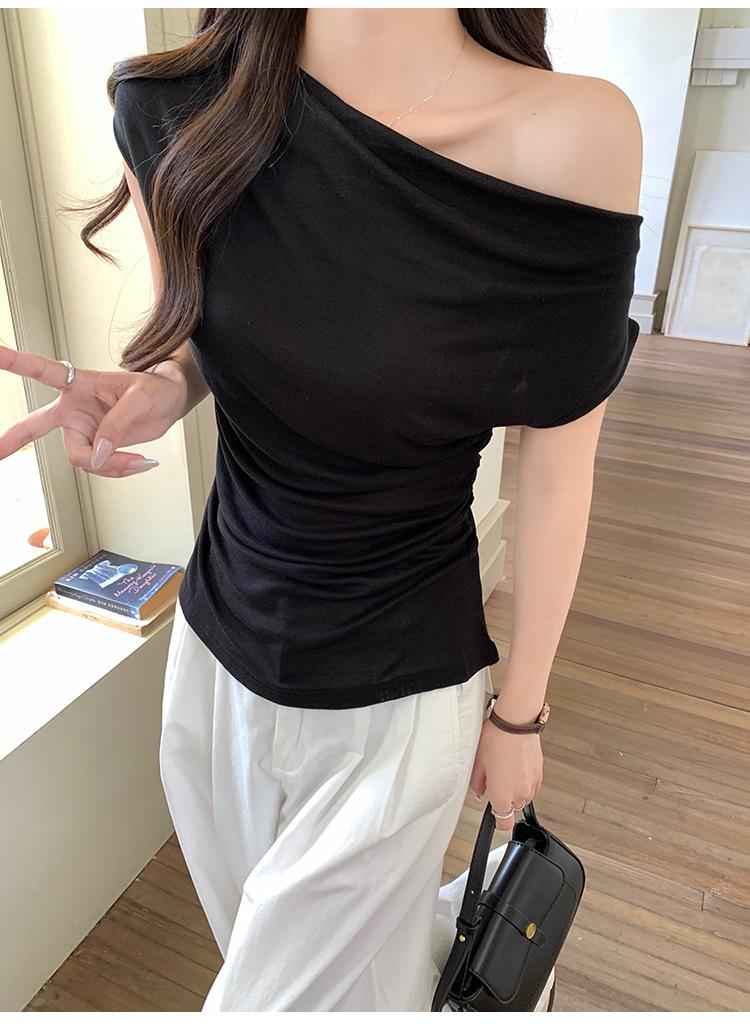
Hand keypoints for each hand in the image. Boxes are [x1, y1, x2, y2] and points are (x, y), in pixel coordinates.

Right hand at [0, 344, 187, 475]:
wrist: (171, 403)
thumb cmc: (155, 389)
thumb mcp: (140, 400)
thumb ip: (117, 425)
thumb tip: (98, 455)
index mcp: (79, 385)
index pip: (43, 371)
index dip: (15, 362)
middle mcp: (74, 410)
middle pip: (35, 427)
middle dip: (12, 439)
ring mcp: (83, 430)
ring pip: (82, 459)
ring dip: (110, 466)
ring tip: (139, 460)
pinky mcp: (97, 447)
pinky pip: (99, 467)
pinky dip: (118, 470)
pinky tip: (138, 462)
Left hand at [468, 718, 543, 829]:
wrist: (516, 723)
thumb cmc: (496, 740)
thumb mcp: (477, 763)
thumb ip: (476, 784)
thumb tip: (480, 792)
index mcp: (502, 796)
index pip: (504, 825)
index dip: (497, 821)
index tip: (493, 814)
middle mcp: (520, 794)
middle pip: (513, 809)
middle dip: (504, 800)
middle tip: (495, 780)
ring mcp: (532, 785)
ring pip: (523, 797)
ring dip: (515, 790)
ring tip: (505, 769)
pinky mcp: (540, 775)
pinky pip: (531, 786)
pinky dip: (524, 780)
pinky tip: (515, 765)